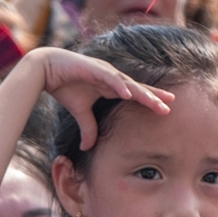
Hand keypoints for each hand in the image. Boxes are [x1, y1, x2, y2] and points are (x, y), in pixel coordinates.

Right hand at [28, 47, 172, 150]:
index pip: (136, 93)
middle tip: (171, 104)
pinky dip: (119, 85)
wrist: (46, 70)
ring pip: (127, 83)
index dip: (151, 99)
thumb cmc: (64, 86)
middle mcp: (111, 77)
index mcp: (111, 86)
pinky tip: (130, 93)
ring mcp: (103, 71)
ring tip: (156, 102)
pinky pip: (109, 78)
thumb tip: (87, 148)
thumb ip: (88, 128)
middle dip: (154, 96)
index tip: (167, 107)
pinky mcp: (92, 68)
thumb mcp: (80, 112)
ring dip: (142, 92)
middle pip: (137, 88)